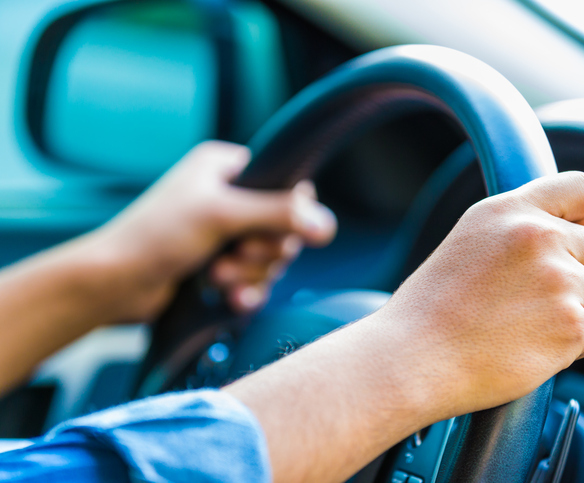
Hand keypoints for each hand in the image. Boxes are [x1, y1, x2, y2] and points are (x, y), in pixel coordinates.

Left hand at [92, 140, 336, 321]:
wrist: (115, 284)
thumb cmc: (158, 236)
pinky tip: (231, 301)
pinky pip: (256, 280)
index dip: (290, 215)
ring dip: (250, 274)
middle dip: (262, 252)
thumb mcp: (222, 215)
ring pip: (270, 258)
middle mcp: (229, 197)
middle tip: (234, 257)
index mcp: (227, 168)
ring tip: (219, 279)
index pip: (287, 186)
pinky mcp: (221, 265)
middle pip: (283, 227)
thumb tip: (328, 225)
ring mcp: (225, 234)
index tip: (269, 233)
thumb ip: (278, 214)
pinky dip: (247, 291)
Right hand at [376, 170, 583, 417]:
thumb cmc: (429, 311)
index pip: (581, 188)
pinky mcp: (570, 324)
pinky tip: (524, 349)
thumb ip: (515, 232)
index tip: (576, 242)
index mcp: (508, 211)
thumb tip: (561, 240)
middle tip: (540, 299)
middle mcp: (538, 236)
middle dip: (583, 275)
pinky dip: (566, 349)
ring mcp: (558, 280)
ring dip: (573, 315)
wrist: (413, 358)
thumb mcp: (467, 243)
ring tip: (522, 328)